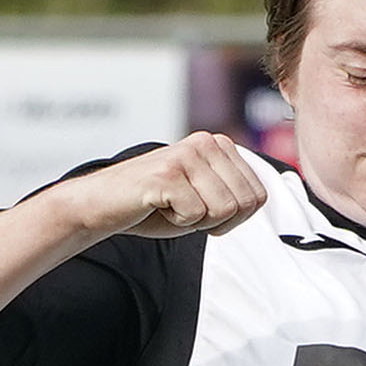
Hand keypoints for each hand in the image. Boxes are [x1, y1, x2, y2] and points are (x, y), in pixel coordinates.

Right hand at [84, 132, 267, 239]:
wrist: (104, 205)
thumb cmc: (154, 205)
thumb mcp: (204, 195)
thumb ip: (233, 193)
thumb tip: (261, 200)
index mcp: (220, 145)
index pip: (257, 196)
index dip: (233, 218)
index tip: (203, 212)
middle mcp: (207, 143)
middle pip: (244, 204)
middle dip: (217, 221)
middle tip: (185, 211)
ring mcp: (187, 155)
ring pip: (223, 210)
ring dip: (196, 221)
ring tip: (171, 207)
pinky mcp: (168, 173)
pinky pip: (195, 215)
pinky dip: (176, 223)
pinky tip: (157, 207)